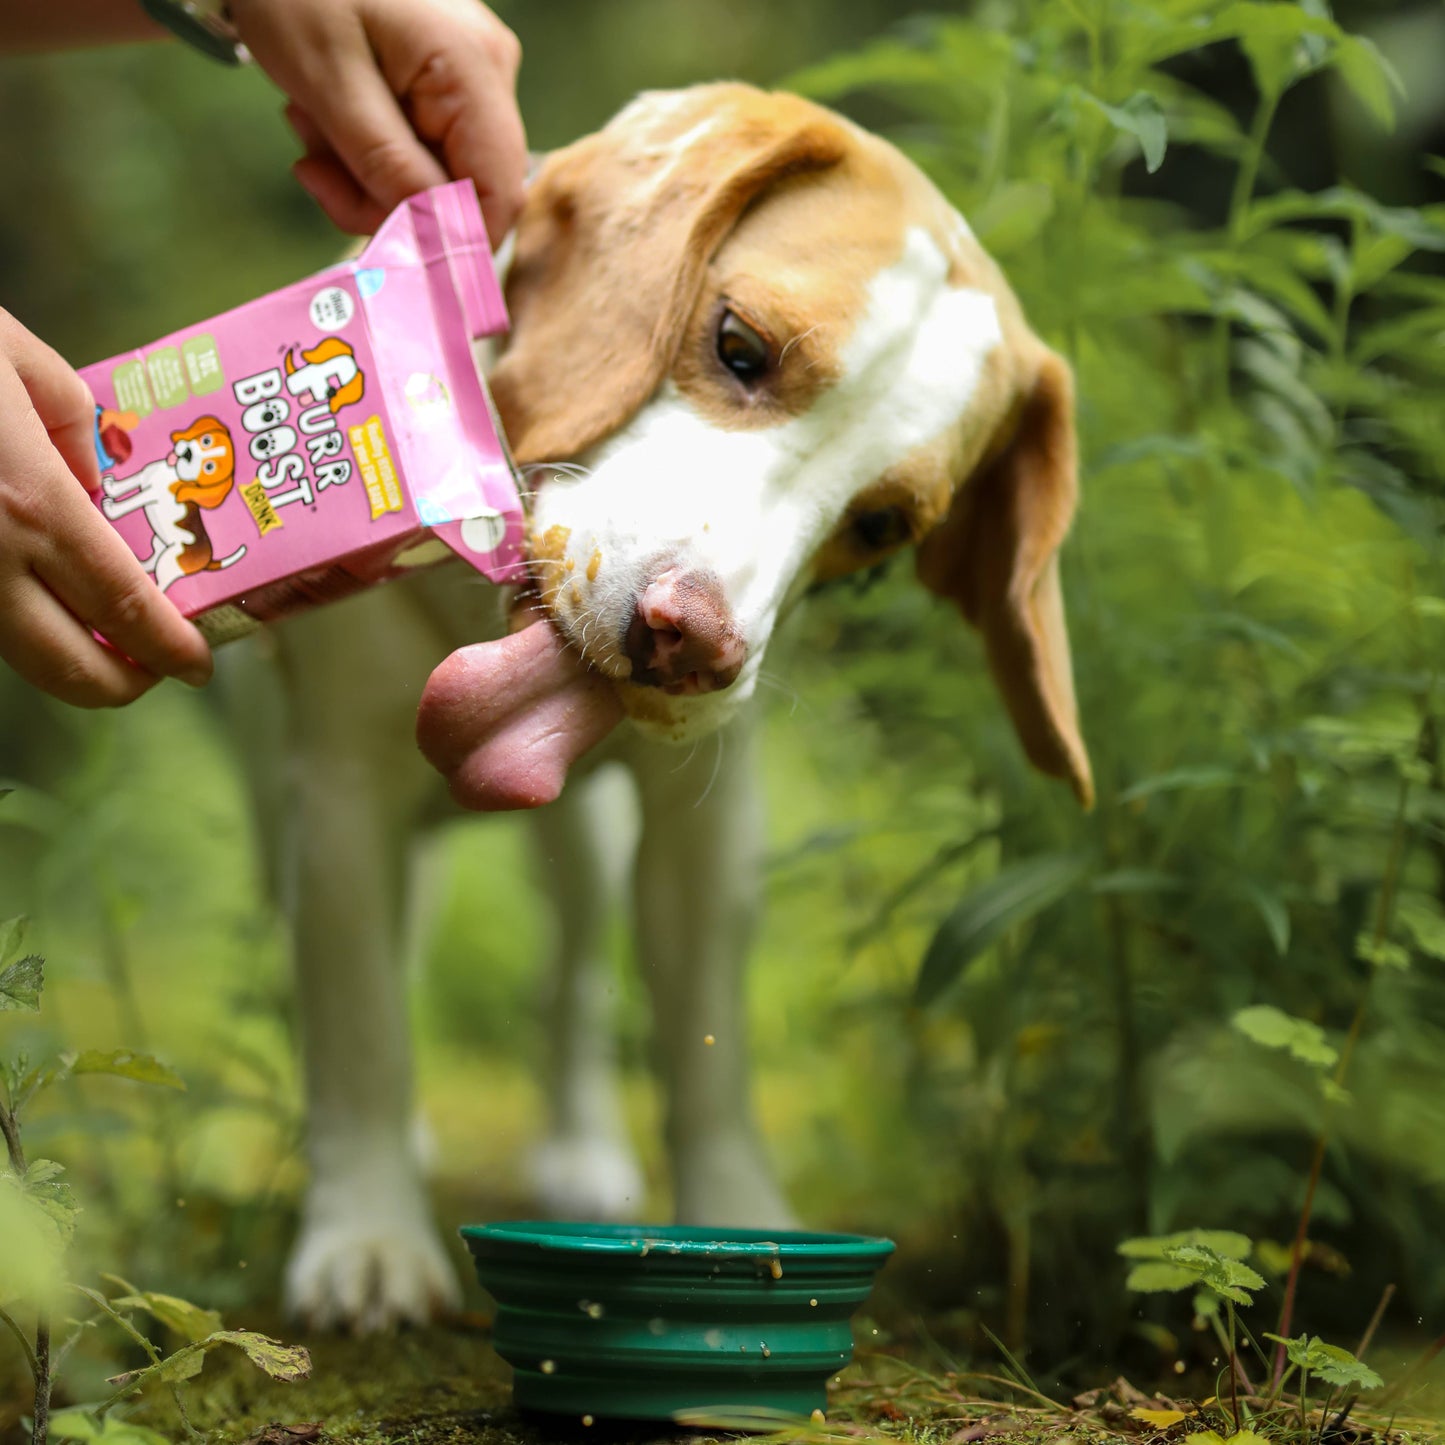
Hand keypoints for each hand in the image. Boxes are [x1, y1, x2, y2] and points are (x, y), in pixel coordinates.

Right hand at [0, 309, 211, 706]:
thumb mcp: (22, 363)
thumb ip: (76, 432)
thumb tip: (94, 489)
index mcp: (33, 505)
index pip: (126, 607)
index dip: (172, 649)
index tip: (200, 665)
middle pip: (70, 669)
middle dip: (124, 683)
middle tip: (153, 666)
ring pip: (14, 656)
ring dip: (66, 659)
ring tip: (101, 632)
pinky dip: (12, 622)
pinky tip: (34, 591)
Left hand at [230, 0, 526, 243]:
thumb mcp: (329, 83)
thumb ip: (387, 167)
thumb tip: (434, 244)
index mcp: (474, 70)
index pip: (496, 196)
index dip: (451, 244)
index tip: (387, 258)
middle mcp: (489, 75)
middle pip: (463, 192)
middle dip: (386, 202)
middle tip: (313, 173)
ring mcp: (470, 78)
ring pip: (436, 177)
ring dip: (366, 176)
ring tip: (309, 130)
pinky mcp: (443, 81)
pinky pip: (420, 149)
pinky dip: (369, 152)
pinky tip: (326, 118)